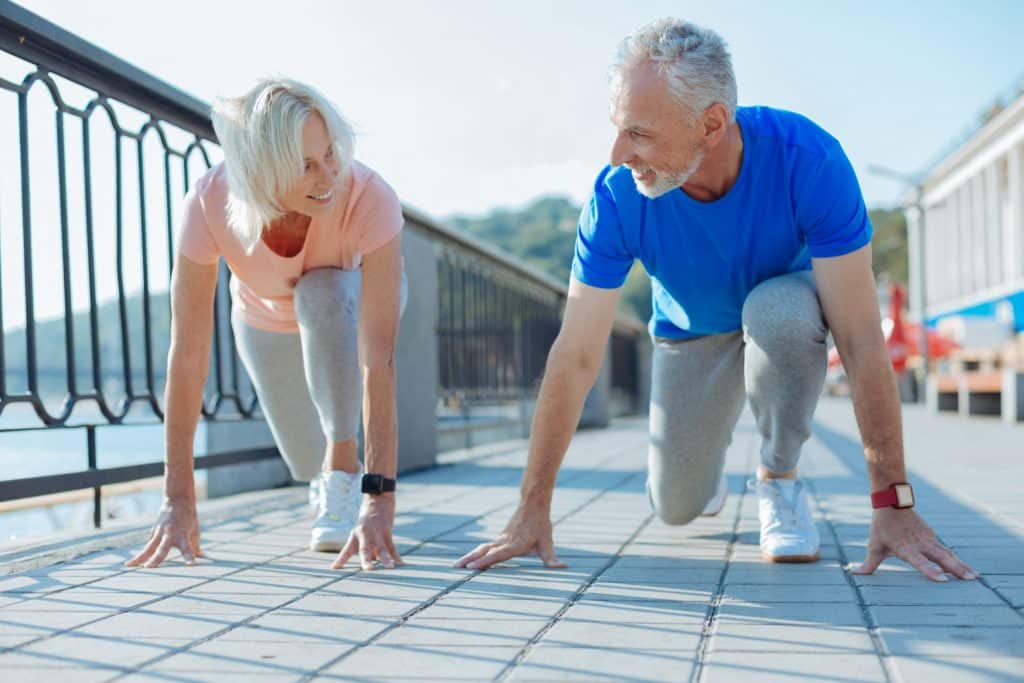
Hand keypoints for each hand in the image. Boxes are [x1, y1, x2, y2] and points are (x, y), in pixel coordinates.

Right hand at [126, 495, 204, 567]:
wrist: (177, 500)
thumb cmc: (189, 518)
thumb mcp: (195, 531)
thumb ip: (196, 546)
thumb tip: (202, 556)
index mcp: (183, 535)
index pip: (188, 548)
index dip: (189, 556)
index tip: (191, 564)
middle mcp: (170, 534)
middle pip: (162, 548)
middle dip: (156, 558)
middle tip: (149, 567)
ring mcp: (160, 532)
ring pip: (149, 547)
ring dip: (140, 557)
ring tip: (130, 565)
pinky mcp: (154, 532)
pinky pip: (148, 544)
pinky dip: (141, 553)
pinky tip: (133, 563)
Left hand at [331, 495, 404, 569]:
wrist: (378, 500)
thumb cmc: (368, 519)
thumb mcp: (362, 531)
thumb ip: (365, 547)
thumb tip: (371, 560)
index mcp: (355, 535)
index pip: (346, 550)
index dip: (340, 559)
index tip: (334, 568)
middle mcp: (364, 534)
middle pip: (365, 549)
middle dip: (366, 559)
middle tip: (368, 569)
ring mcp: (376, 532)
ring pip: (382, 548)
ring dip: (386, 558)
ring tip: (389, 567)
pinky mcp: (387, 530)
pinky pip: (392, 545)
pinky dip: (396, 555)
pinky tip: (400, 563)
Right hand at [454, 502, 566, 569]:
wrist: (532, 504)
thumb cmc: (540, 525)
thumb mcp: (547, 543)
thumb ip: (551, 558)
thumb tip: (563, 567)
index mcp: (514, 545)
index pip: (497, 555)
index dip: (484, 561)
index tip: (471, 566)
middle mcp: (504, 542)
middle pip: (483, 552)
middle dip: (470, 560)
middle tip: (456, 567)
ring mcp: (500, 539)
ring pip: (482, 548)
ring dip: (469, 556)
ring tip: (457, 565)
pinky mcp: (500, 538)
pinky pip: (485, 546)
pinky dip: (476, 552)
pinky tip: (469, 557)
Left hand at [852, 508, 976, 581]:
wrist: (893, 503)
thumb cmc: (882, 527)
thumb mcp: (874, 545)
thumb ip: (868, 564)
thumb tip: (853, 574)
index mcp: (906, 548)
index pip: (920, 561)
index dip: (930, 570)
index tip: (943, 579)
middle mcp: (920, 544)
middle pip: (941, 558)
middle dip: (956, 569)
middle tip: (969, 580)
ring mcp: (929, 539)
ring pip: (947, 554)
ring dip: (961, 565)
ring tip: (975, 577)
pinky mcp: (932, 537)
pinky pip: (946, 549)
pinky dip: (957, 559)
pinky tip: (966, 568)